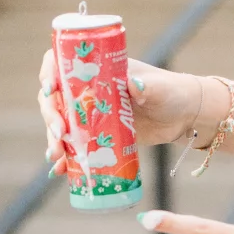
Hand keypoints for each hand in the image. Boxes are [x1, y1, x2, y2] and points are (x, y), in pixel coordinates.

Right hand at [38, 51, 203, 176]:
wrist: (184, 117)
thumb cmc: (171, 93)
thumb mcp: (159, 88)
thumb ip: (148, 86)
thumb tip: (134, 85)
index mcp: (97, 70)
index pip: (62, 64)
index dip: (49, 73)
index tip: (50, 89)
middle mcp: (88, 90)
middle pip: (57, 99)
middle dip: (51, 116)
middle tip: (60, 134)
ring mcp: (91, 113)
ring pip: (62, 124)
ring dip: (54, 139)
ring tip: (56, 156)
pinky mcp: (99, 135)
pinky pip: (76, 144)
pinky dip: (66, 156)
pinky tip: (61, 169)